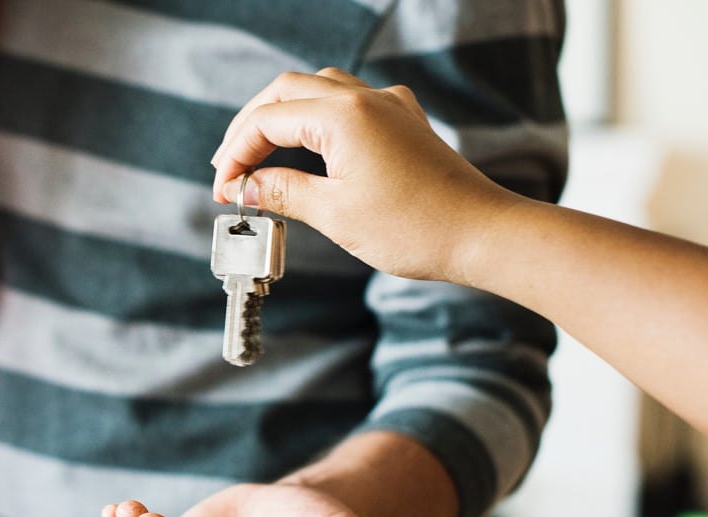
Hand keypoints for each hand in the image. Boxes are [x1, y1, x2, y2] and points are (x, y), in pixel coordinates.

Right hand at [208, 68, 521, 284]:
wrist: (483, 234)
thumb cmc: (415, 228)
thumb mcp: (335, 214)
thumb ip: (283, 192)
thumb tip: (247, 186)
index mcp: (342, 115)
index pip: (267, 120)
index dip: (236, 155)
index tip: (223, 192)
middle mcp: (365, 99)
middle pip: (286, 91)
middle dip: (251, 127)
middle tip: (229, 168)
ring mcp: (389, 107)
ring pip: (318, 89)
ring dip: (283, 116)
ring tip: (260, 153)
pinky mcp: (405, 123)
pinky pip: (351, 102)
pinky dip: (318, 117)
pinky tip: (312, 144)